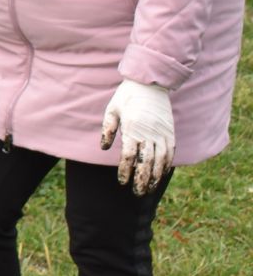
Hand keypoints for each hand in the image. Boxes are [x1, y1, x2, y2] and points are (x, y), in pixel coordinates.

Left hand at [100, 80, 174, 194]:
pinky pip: (171, 151)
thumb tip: (104, 148)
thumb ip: (108, 129)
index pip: (130, 155)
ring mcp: (162, 132)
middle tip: (138, 193)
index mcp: (132, 128)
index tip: (122, 182)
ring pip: (161, 159)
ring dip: (156, 175)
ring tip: (150, 188)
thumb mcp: (112, 110)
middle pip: (147, 162)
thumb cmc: (127, 96)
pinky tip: (163, 173)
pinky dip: (168, 164)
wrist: (150, 82)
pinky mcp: (170, 131)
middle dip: (142, 179)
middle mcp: (149, 132)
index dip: (126, 170)